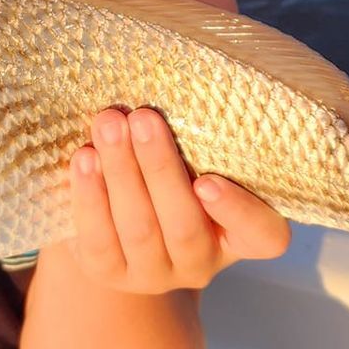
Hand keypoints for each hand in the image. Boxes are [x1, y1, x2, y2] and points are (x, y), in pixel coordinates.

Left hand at [60, 107, 290, 293]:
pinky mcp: (110, 274)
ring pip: (139, 228)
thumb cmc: (165, 173)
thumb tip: (178, 75)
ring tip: (108, 124)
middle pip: (185, 225)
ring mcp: (155, 274)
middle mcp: (201, 262)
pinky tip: (84, 159)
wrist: (111, 218)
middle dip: (160, 167)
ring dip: (122, 171)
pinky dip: (90, 196)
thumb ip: (196, 140)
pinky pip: (98, 240)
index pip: (265, 237)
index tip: (209, 180)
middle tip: (143, 117)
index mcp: (238, 235)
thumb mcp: (193, 161)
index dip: (241, 212)